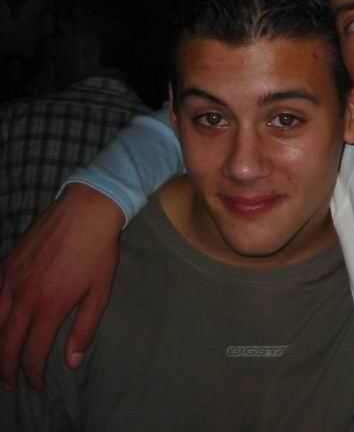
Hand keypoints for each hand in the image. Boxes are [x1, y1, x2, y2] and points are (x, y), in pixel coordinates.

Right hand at [0, 184, 122, 390]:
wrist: (86, 210)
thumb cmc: (98, 251)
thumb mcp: (100, 292)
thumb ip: (84, 328)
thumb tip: (71, 362)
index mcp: (50, 307)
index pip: (33, 352)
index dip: (33, 373)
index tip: (35, 386)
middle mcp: (24, 297)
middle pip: (7, 344)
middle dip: (7, 368)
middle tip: (10, 384)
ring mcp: (11, 279)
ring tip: (0, 361)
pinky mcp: (6, 264)